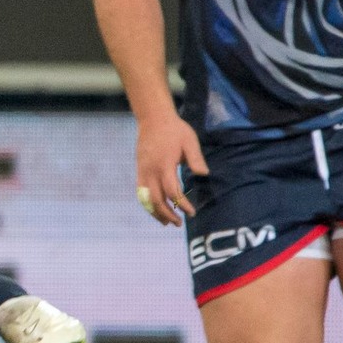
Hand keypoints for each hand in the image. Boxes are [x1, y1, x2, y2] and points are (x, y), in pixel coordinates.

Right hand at [134, 110, 206, 226]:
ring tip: (167, 222)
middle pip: (156, 200)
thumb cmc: (174, 130)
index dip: (181, 204)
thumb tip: (204, 174)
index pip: (172, 191)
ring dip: (155, 212)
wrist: (153, 119)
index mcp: (164, 164)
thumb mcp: (189, 141)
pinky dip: (147, 204)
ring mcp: (142, 171)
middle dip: (167, 214)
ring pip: (145, 199)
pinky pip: (141, 192)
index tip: (191, 212)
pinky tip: (155, 210)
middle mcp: (150, 171)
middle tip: (179, 223)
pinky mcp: (139, 171)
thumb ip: (196, 158)